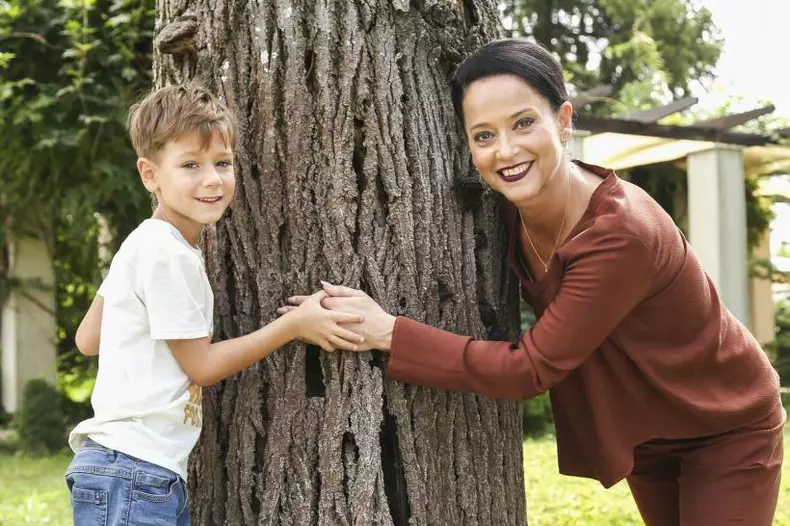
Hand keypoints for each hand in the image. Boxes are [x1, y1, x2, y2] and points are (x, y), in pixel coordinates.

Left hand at [279, 282, 394, 351]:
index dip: (300, 300)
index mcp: (335, 305)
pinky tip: (300, 338)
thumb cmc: (372, 311)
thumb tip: (324, 284)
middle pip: (309, 314)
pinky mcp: (335, 341)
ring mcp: (332, 331)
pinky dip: (308, 338)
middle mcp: (330, 318)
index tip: (289, 299)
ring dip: (298, 326)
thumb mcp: (359, 294)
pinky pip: (318, 339)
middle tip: (281, 311)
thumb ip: (340, 289)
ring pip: (311, 328)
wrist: (381, 331)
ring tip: (285, 326)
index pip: (313, 300)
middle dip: (294, 312)